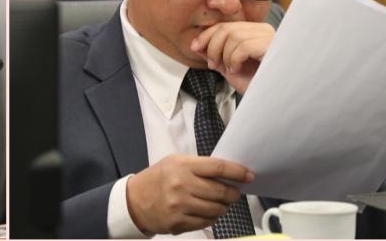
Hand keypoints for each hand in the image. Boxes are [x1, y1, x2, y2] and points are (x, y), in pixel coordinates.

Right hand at [126, 154, 253, 234]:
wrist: (136, 200)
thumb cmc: (159, 177)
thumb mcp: (175, 162)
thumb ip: (199, 167)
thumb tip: (227, 174)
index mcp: (182, 165)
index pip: (217, 167)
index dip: (237, 172)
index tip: (249, 175)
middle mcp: (182, 185)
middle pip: (220, 191)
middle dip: (233, 193)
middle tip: (234, 192)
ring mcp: (181, 206)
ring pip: (216, 210)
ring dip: (223, 207)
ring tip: (221, 202)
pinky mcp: (180, 223)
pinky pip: (207, 223)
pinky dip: (213, 218)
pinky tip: (209, 212)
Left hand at [191, 21, 275, 93]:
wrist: (273, 102)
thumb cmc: (256, 85)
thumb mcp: (229, 68)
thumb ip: (215, 55)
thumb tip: (197, 45)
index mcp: (254, 32)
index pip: (226, 26)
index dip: (207, 35)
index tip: (194, 47)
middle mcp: (264, 31)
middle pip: (227, 28)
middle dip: (213, 46)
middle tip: (212, 64)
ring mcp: (270, 37)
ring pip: (234, 36)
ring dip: (225, 55)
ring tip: (229, 69)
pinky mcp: (273, 47)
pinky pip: (244, 46)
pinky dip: (235, 59)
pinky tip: (238, 69)